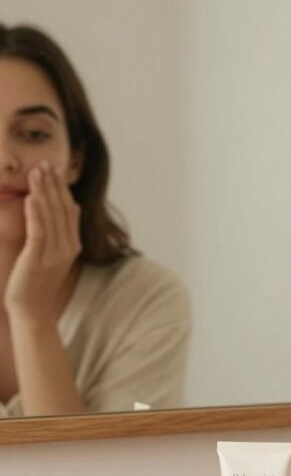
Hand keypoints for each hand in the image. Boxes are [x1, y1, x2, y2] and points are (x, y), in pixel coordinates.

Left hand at [4, 161, 81, 324]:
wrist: (33, 312)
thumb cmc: (40, 284)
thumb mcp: (57, 255)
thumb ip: (66, 231)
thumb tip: (74, 206)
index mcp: (72, 245)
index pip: (68, 210)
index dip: (61, 189)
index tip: (55, 169)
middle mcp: (66, 248)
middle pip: (60, 210)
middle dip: (52, 185)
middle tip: (45, 163)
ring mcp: (53, 254)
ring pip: (49, 217)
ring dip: (42, 192)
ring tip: (36, 172)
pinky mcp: (37, 260)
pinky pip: (38, 232)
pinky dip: (35, 213)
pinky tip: (32, 197)